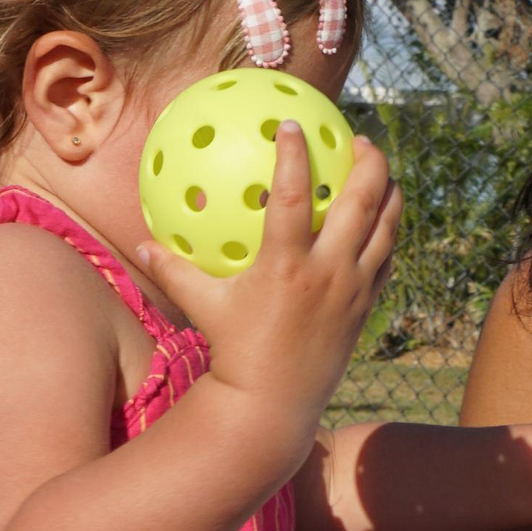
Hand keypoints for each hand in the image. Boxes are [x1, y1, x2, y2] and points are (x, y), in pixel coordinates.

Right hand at [138, 116, 400, 453]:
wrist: (275, 406)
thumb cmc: (235, 354)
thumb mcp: (204, 308)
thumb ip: (174, 271)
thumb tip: (142, 244)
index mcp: (287, 264)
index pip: (293, 193)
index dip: (294, 152)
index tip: (290, 124)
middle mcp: (329, 270)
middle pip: (362, 199)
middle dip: (367, 161)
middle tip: (358, 139)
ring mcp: (354, 288)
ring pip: (386, 226)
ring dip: (388, 192)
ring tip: (380, 171)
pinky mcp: (366, 306)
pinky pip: (385, 259)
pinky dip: (386, 233)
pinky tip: (379, 223)